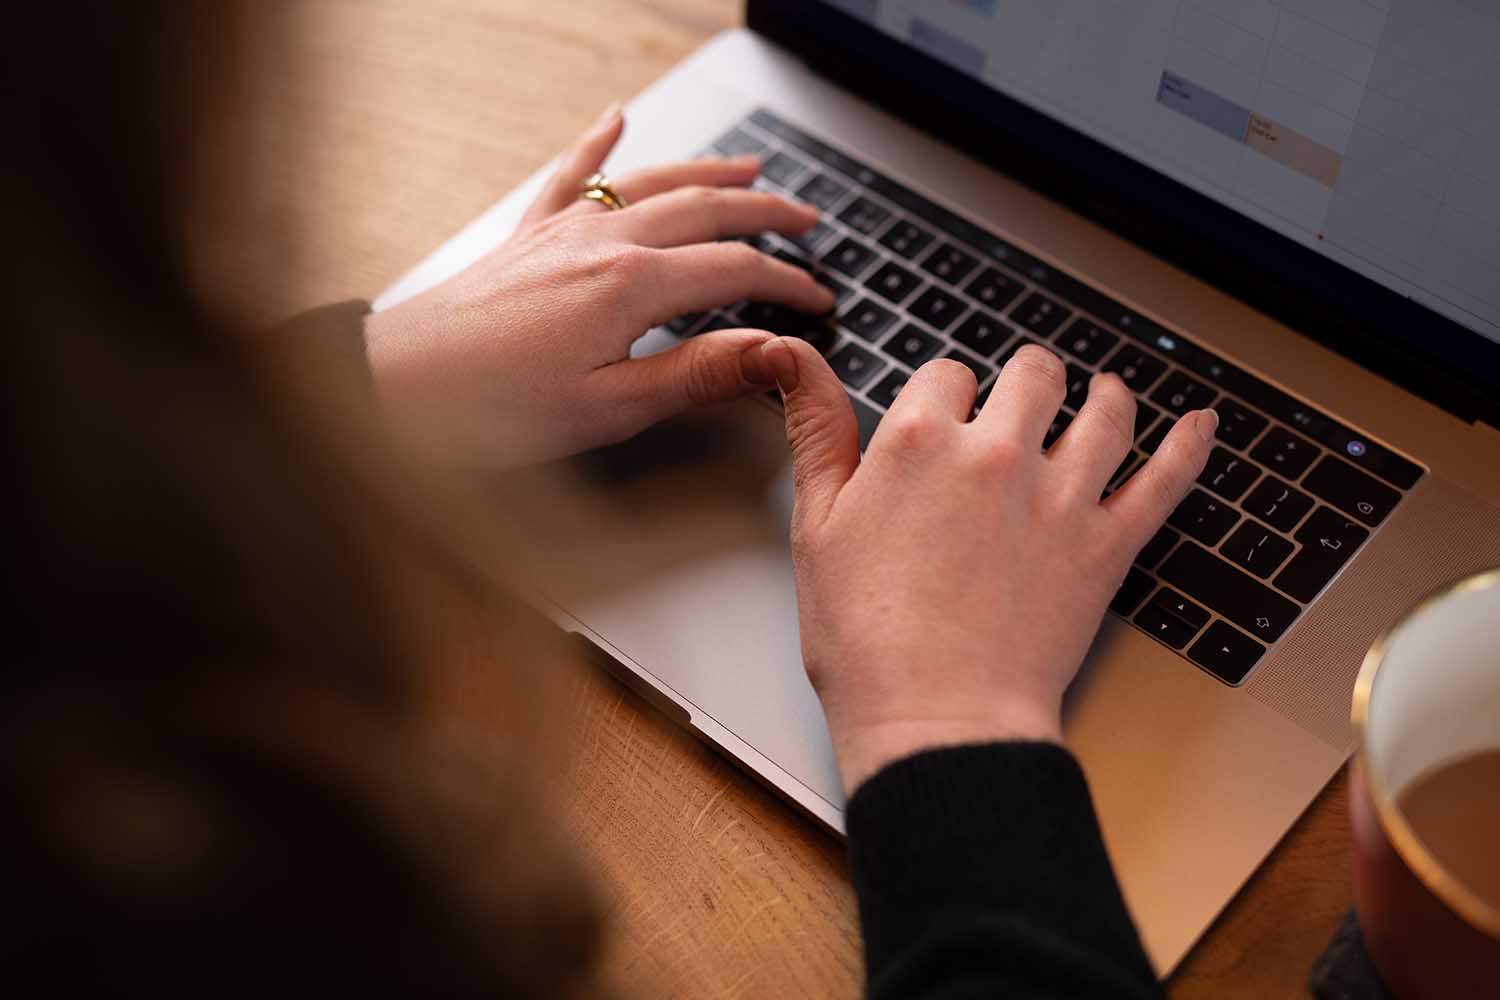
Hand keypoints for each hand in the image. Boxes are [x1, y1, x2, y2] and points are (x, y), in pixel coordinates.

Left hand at [364, 105, 832, 466]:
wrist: (397, 387)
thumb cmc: (491, 408)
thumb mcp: (609, 407)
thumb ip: (695, 374)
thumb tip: (771, 354)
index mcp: (630, 284)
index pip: (735, 268)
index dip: (787, 284)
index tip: (819, 299)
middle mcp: (602, 242)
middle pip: (706, 208)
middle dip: (766, 211)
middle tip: (809, 221)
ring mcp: (563, 232)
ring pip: (654, 183)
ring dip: (710, 172)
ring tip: (752, 167)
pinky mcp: (529, 238)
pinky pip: (573, 176)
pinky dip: (600, 144)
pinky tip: (616, 119)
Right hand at [744, 340, 1216, 795]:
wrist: (937, 720)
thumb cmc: (867, 642)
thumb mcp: (816, 528)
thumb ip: (816, 433)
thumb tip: (797, 360)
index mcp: (918, 443)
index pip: (946, 374)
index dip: (945, 392)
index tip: (945, 414)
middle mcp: (996, 454)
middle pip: (1032, 375)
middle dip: (1026, 382)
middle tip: (1023, 401)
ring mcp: (1061, 497)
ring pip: (1105, 411)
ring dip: (1105, 397)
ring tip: (1104, 397)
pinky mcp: (1108, 545)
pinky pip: (1166, 479)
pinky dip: (1189, 446)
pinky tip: (1199, 425)